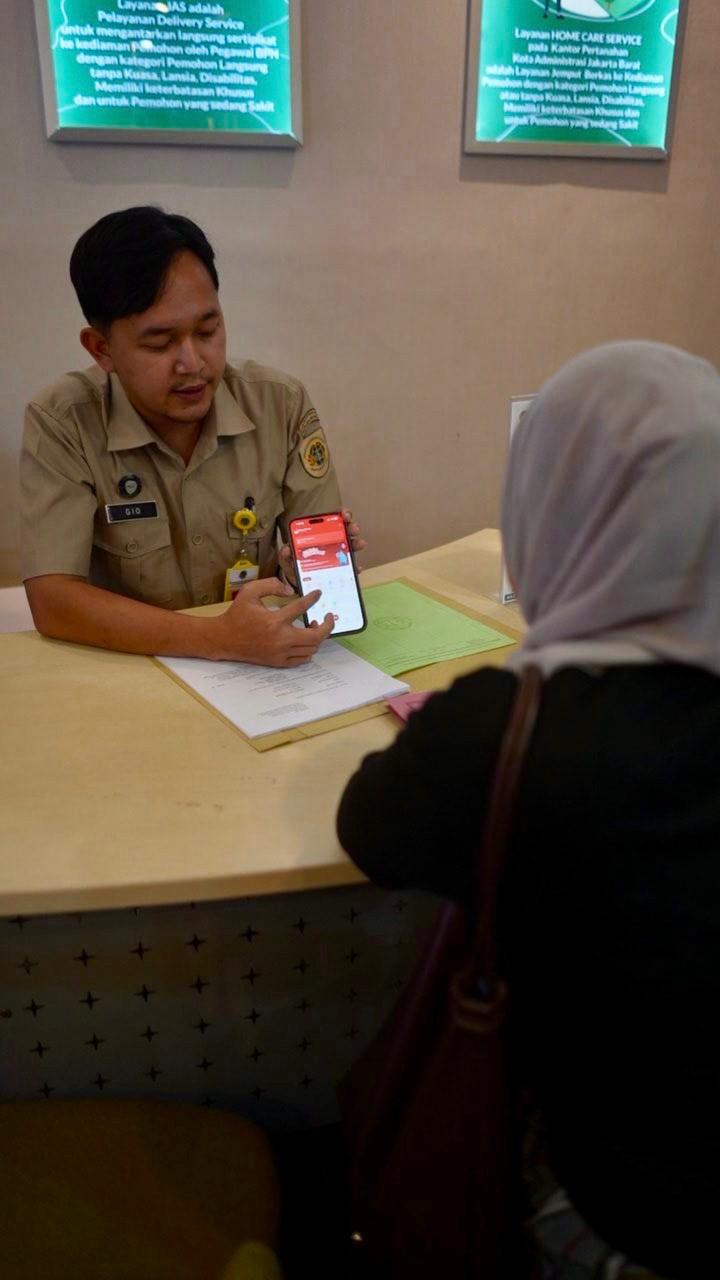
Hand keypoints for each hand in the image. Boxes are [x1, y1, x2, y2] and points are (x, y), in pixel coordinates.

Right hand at [214, 577, 334, 665]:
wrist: (224, 639)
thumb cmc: (237, 614)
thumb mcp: (250, 592)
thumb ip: (271, 585)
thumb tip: (290, 590)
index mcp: (274, 620)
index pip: (301, 608)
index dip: (313, 598)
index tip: (318, 594)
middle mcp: (280, 639)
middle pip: (315, 636)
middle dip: (327, 625)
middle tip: (328, 616)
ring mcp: (280, 653)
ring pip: (312, 649)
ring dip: (318, 637)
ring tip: (313, 626)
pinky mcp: (278, 661)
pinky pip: (302, 659)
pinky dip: (309, 650)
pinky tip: (305, 640)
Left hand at [278, 508, 367, 585]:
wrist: (299, 583)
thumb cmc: (294, 567)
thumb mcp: (287, 560)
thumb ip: (285, 555)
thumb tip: (286, 550)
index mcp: (319, 536)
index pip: (332, 521)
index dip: (340, 515)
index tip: (344, 515)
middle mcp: (331, 542)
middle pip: (345, 531)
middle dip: (351, 527)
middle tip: (354, 529)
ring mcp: (338, 555)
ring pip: (350, 546)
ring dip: (356, 543)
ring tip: (360, 543)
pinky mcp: (342, 569)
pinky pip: (350, 567)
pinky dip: (354, 567)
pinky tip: (357, 567)